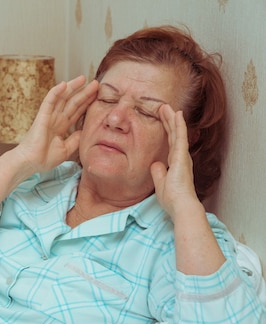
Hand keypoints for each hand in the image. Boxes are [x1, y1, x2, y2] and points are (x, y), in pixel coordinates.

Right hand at [15, 75, 97, 172]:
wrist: (30, 163)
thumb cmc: (43, 159)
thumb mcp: (65, 150)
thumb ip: (74, 140)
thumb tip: (84, 131)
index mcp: (60, 127)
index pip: (76, 112)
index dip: (86, 103)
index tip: (97, 96)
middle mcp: (55, 119)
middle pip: (72, 102)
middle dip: (83, 93)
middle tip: (95, 83)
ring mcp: (48, 116)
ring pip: (62, 98)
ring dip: (72, 88)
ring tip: (83, 78)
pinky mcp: (42, 116)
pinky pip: (49, 101)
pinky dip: (56, 92)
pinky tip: (64, 84)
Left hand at [151, 104, 200, 218]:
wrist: (180, 205)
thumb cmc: (172, 198)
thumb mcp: (160, 183)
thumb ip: (158, 172)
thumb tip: (154, 164)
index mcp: (175, 163)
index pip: (169, 142)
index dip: (166, 130)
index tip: (161, 118)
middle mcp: (180, 157)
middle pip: (173, 134)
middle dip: (168, 120)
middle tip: (162, 107)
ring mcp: (182, 155)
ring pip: (177, 132)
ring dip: (172, 118)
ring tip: (166, 105)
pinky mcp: (182, 156)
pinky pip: (180, 137)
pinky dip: (178, 124)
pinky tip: (176, 114)